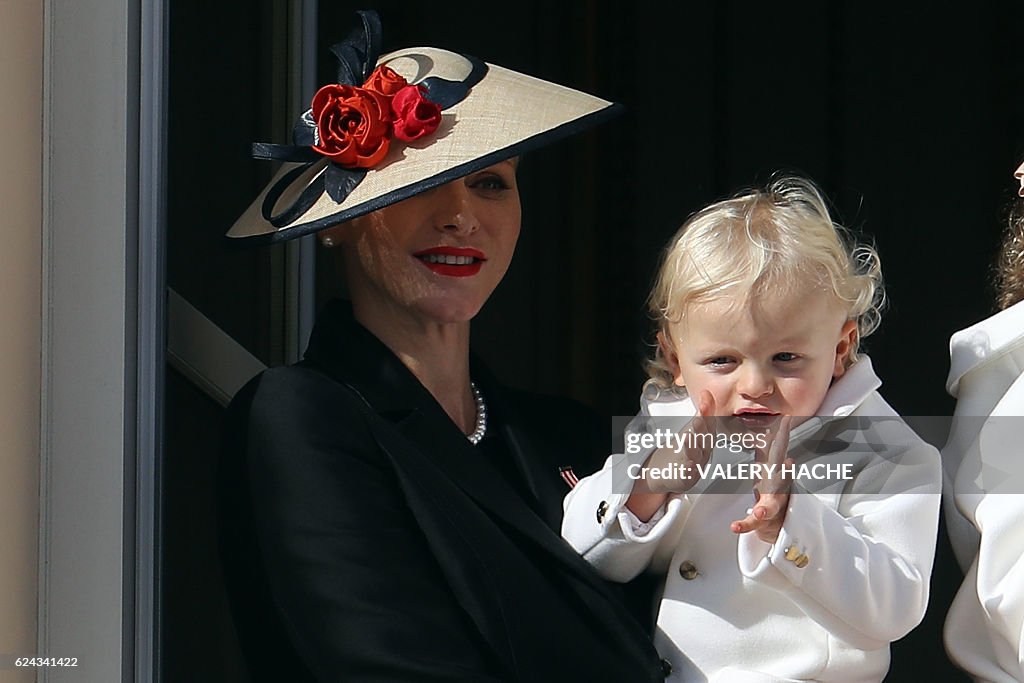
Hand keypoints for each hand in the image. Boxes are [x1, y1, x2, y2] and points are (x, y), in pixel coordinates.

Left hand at [645, 391, 717, 493]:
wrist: (675, 471)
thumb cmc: (689, 449)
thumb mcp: (697, 429)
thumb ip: (704, 411)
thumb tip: (707, 392)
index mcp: (706, 438)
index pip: (708, 424)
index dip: (707, 413)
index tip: (704, 401)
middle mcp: (704, 451)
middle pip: (704, 440)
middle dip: (701, 429)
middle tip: (698, 419)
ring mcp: (696, 465)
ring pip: (696, 456)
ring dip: (693, 447)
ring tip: (688, 437)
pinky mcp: (687, 478)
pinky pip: (689, 475)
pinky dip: (689, 470)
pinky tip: (687, 465)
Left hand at [730, 416, 791, 543]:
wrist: (779, 521)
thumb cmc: (772, 490)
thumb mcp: (769, 465)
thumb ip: (768, 445)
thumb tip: (770, 422)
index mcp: (776, 471)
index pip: (780, 451)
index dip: (784, 435)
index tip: (786, 420)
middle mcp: (778, 488)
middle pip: (782, 479)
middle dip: (786, 471)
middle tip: (789, 464)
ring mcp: (773, 504)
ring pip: (771, 506)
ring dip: (766, 508)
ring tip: (759, 510)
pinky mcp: (763, 520)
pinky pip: (753, 523)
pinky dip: (745, 524)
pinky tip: (735, 526)